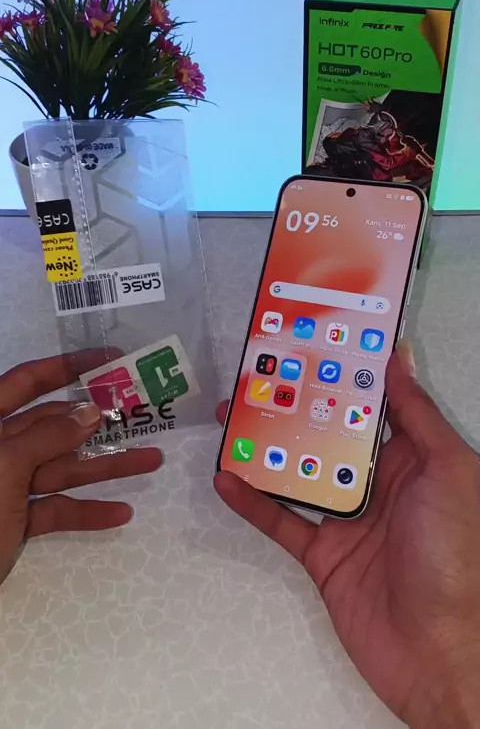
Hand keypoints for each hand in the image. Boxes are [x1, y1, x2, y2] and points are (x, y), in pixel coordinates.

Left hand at [0, 351, 161, 585]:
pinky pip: (54, 509)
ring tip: (153, 461)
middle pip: (52, 426)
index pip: (26, 381)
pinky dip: (84, 511)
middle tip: (139, 415)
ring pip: (60, 468)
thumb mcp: (5, 468)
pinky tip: (119, 513)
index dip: (68, 366)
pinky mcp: (11, 522)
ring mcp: (4, 486)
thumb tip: (90, 411)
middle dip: (97, 423)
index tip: (111, 360)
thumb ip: (46, 437)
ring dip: (104, 467)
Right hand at [215, 346, 479, 728]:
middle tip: (258, 374)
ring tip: (232, 416)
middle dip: (296, 405)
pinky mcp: (323, 556)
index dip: (347, 375)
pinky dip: (252, 502)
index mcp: (413, 461)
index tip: (316, 342)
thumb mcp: (449, 471)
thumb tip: (399, 359)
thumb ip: (419, 417)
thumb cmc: (457, 554)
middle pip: (329, 435)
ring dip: (265, 447)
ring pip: (299, 473)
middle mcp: (380, 485)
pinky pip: (282, 523)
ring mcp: (348, 521)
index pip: (374, 407)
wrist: (442, 652)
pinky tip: (226, 478)